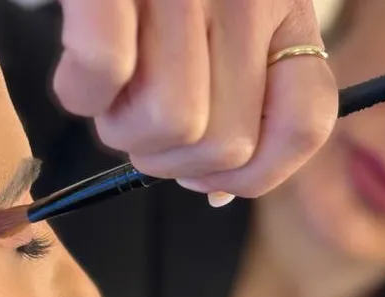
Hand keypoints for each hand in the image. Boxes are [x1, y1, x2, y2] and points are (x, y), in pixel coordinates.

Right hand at [52, 0, 337, 199]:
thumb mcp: (227, 16)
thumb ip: (239, 93)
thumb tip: (219, 190)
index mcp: (282, 8)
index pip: (305, 126)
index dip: (256, 174)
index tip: (209, 174)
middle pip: (225, 144)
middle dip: (171, 160)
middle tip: (141, 124)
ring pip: (170, 126)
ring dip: (124, 132)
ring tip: (110, 95)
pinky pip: (103, 72)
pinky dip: (82, 93)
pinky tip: (79, 78)